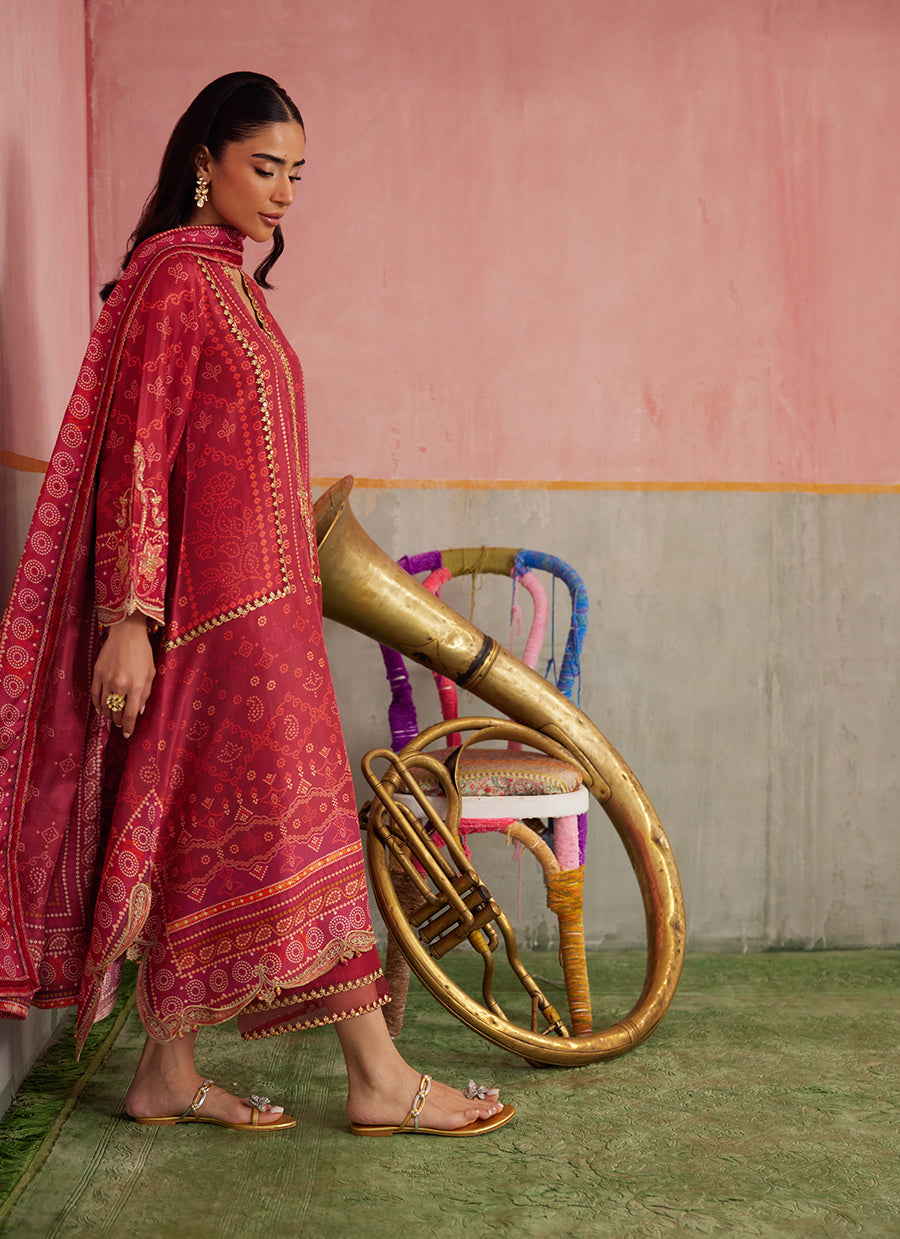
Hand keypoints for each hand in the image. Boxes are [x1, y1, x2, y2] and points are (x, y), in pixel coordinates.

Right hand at [91, 611, 155, 738]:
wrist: (126, 633)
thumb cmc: (143, 652)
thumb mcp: (151, 673)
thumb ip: (146, 693)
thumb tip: (139, 711)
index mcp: (136, 686)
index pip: (129, 715)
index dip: (128, 727)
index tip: (127, 734)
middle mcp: (120, 685)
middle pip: (116, 712)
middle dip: (118, 722)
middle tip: (120, 724)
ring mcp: (106, 679)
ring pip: (104, 706)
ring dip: (108, 715)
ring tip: (112, 718)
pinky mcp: (97, 673)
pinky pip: (95, 695)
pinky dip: (97, 705)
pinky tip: (101, 709)